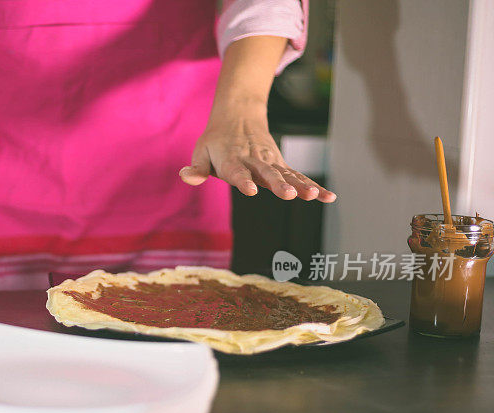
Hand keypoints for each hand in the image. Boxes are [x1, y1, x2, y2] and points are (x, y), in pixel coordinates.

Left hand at [179, 104, 335, 202]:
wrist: (238, 114)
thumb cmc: (216, 140)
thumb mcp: (202, 151)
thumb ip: (196, 168)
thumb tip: (185, 176)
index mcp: (231, 159)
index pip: (237, 172)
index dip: (243, 180)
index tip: (250, 190)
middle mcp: (253, 160)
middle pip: (267, 173)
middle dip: (278, 185)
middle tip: (289, 195)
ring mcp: (270, 162)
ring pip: (287, 174)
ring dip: (301, 185)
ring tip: (315, 196)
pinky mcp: (280, 164)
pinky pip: (298, 176)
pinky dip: (313, 185)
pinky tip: (328, 197)